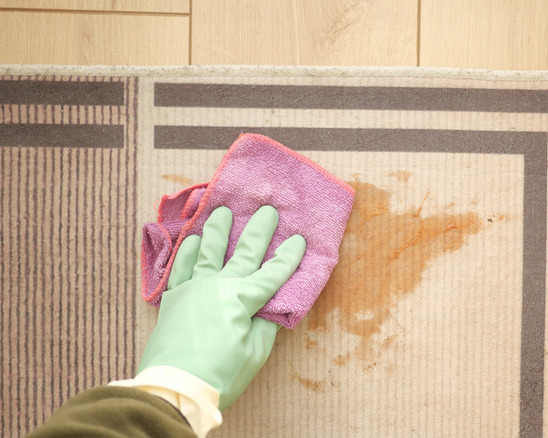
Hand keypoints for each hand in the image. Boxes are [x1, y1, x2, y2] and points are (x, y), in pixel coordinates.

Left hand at [137, 206, 304, 409]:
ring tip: (223, 211)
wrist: (174, 389)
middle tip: (268, 210)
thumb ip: (265, 324)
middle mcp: (219, 285)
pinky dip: (187, 251)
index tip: (300, 239)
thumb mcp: (255, 353)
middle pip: (244, 252)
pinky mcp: (173, 298)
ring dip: (218, 229)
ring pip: (208, 250)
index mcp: (243, 298)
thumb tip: (271, 306)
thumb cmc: (220, 375)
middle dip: (259, 230)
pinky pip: (180, 267)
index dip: (289, 257)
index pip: (273, 273)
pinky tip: (192, 239)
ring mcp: (193, 288)